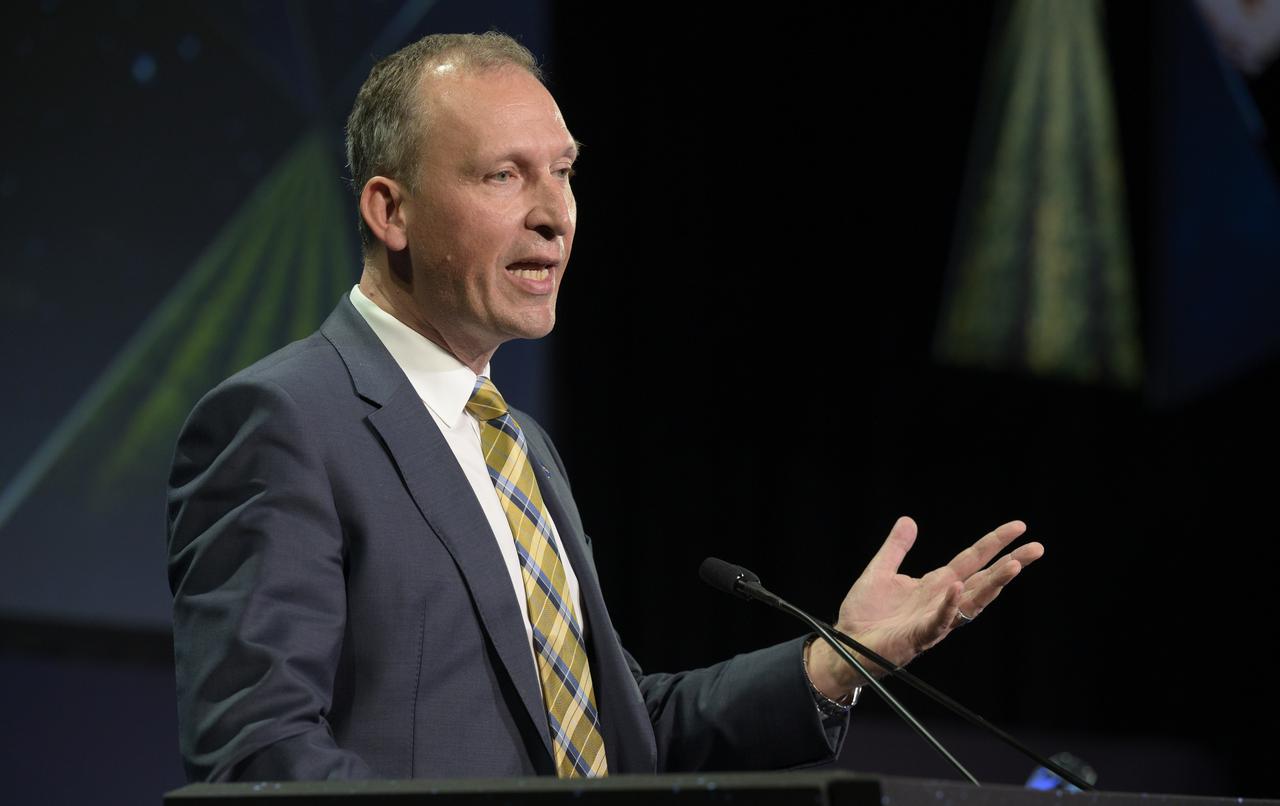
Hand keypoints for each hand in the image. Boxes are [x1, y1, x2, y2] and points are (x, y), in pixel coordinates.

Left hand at [806, 516, 1043, 698]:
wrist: (845, 644)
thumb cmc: (864, 614)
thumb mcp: (880, 571)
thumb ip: (896, 548)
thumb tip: (909, 520)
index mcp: (936, 584)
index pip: (972, 559)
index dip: (995, 542)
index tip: (1020, 527)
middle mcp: (942, 601)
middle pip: (983, 580)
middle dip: (1010, 564)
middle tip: (1038, 548)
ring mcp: (934, 619)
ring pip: (971, 602)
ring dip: (992, 585)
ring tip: (1013, 565)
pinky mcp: (918, 636)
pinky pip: (938, 622)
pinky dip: (949, 606)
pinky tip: (957, 588)